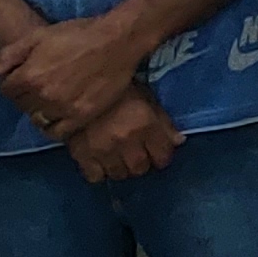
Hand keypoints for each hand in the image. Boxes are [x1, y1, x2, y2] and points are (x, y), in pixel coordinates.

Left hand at [0, 10, 150, 143]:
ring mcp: (62, 109)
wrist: (117, 42)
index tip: (25, 75)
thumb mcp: (39, 36)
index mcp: (28, 76)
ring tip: (51, 100)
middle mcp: (42, 96)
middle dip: (26, 96)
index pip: (6, 90)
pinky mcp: (81, 118)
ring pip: (37, 119)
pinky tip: (60, 115)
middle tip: (41, 85)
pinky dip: (54, 126)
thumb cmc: (77, 34)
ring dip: (39, 111)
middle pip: (21, 105)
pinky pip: (57, 132)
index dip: (14, 82)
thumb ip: (9, 56)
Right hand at [66, 88, 182, 183]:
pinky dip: (99, 171)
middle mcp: (125, 140)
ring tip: (117, 155)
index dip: (161, 155)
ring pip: (118, 174)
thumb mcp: (145, 96)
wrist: (78, 80)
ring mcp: (102, 149)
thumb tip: (178, 142)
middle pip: (140, 169)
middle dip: (141, 162)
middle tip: (135, 152)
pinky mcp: (80, 153)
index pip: (163, 157)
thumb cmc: (117, 87)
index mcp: (145, 124)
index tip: (156, 151)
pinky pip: (94, 176)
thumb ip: (163, 121)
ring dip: (120, 167)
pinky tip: (100, 160)